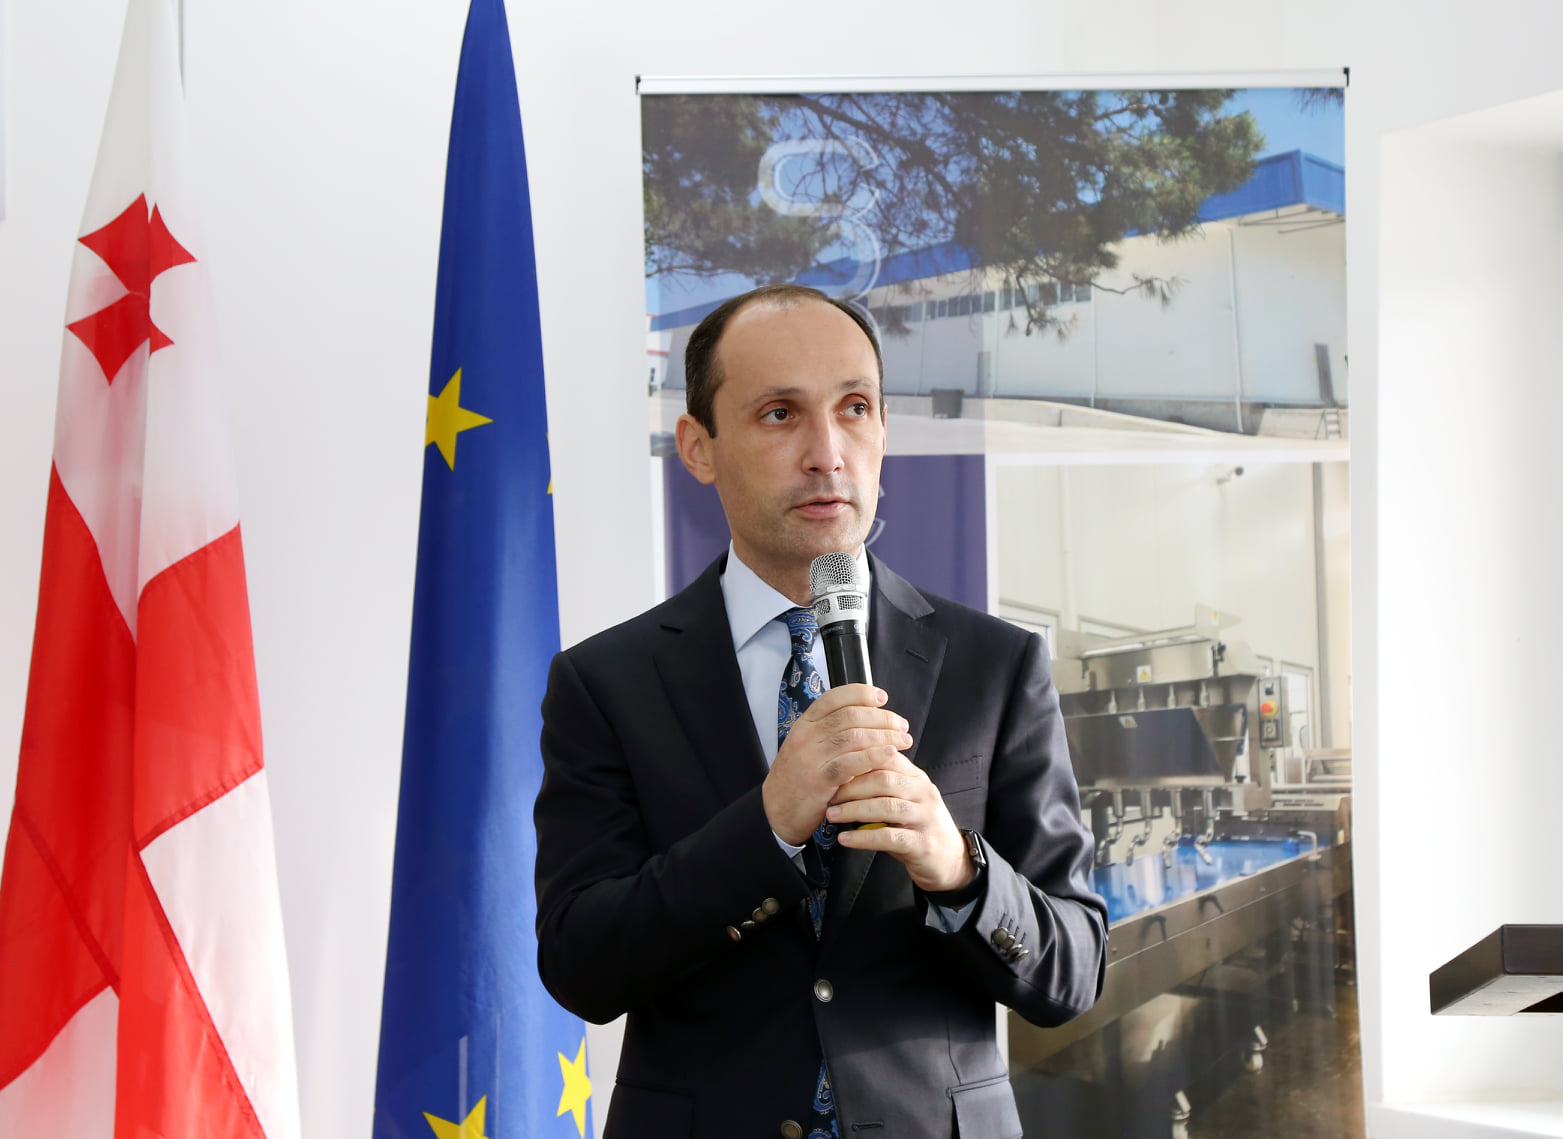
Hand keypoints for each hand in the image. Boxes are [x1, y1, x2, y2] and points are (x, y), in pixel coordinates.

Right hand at [762, 684, 913, 845]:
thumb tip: (866, 718)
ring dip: (885, 736)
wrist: (776, 810)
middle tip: (901, 725)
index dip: (862, 694)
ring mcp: (812, 758)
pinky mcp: (820, 780)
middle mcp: (807, 736)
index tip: (882, 697)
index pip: (835, 697)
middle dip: (882, 718)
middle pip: (851, 715)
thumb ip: (829, 732)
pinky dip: (875, 757)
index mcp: (805, 724)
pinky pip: (852, 763)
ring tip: (904, 740)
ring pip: (855, 736)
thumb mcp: (806, 747)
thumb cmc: (797, 778)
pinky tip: (891, 755)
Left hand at [826, 754, 973, 892]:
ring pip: (886, 807)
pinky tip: (845, 839)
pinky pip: (889, 837)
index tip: (833, 767)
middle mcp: (923, 793)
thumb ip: (884, 783)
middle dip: (851, 786)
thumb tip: (844, 771)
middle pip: (884, 779)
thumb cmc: (917, 826)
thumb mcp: (905, 798)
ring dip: (854, 810)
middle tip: (828, 793)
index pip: (888, 757)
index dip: (858, 760)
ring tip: (831, 815)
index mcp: (917, 778)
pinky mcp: (922, 844)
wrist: (949, 859)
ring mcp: (925, 818)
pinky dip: (863, 838)